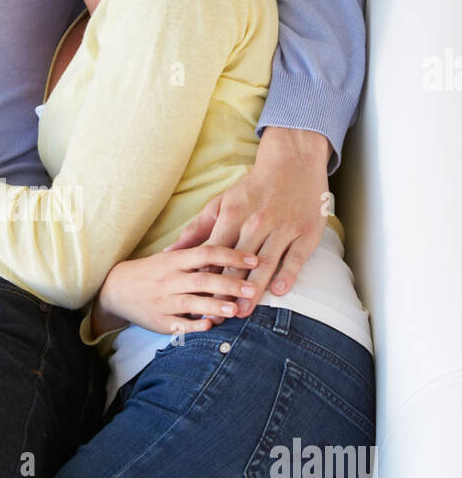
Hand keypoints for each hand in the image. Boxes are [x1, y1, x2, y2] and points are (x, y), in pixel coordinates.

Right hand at [91, 244, 259, 337]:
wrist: (115, 290)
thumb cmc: (151, 272)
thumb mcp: (170, 257)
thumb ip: (196, 255)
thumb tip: (230, 244)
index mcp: (174, 260)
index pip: (206, 253)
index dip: (231, 255)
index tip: (254, 258)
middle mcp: (169, 280)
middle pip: (203, 279)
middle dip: (229, 284)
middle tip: (252, 288)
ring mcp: (164, 301)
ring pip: (193, 303)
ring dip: (216, 306)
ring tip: (237, 309)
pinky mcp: (160, 321)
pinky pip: (180, 324)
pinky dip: (195, 325)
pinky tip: (210, 326)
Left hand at [163, 128, 330, 319]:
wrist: (293, 161)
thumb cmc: (252, 188)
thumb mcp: (221, 203)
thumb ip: (197, 230)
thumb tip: (169, 252)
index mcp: (233, 215)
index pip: (214, 252)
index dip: (204, 277)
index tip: (196, 300)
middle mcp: (258, 222)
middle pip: (238, 263)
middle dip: (226, 291)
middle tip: (217, 317)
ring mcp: (284, 227)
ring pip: (266, 264)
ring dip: (253, 290)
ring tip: (242, 312)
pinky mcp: (307, 232)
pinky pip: (296, 257)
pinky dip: (287, 275)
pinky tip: (278, 292)